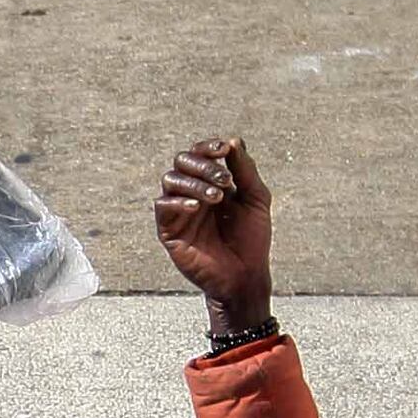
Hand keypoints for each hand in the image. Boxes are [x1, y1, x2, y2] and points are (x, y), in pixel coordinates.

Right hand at [154, 139, 274, 334]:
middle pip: (182, 161)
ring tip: (217, 198)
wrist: (245, 276)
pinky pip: (163, 206)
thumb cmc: (252, 239)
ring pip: (170, 180)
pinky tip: (198, 208)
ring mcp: (178, 211)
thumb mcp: (255, 199)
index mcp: (210, 183)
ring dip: (194, 183)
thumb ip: (245, 171)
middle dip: (203, 164)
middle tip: (224, 180)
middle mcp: (191, 193)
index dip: (208, 147)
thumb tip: (233, 141)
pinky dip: (179, 202)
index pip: (199, 154)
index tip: (223, 148)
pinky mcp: (168, 230)